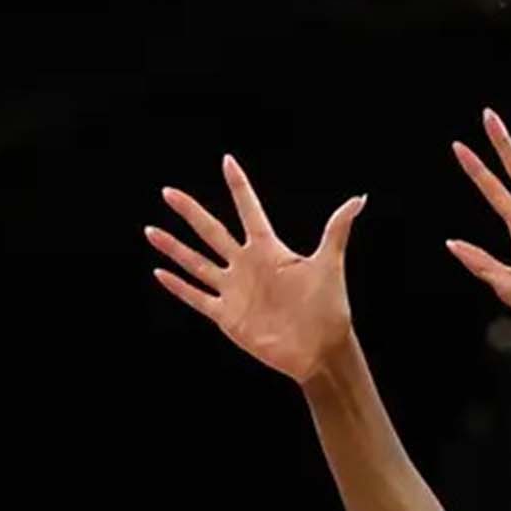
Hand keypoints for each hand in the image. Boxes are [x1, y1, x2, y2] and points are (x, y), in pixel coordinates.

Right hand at [148, 156, 366, 381]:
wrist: (319, 349)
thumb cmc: (327, 307)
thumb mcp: (330, 263)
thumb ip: (337, 229)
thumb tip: (359, 199)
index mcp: (269, 249)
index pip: (250, 210)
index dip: (239, 186)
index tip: (227, 161)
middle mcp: (247, 265)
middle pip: (212, 231)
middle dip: (190, 212)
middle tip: (168, 193)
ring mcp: (234, 289)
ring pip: (197, 262)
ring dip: (174, 248)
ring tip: (151, 231)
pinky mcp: (227, 315)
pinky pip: (197, 297)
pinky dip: (178, 286)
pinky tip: (160, 272)